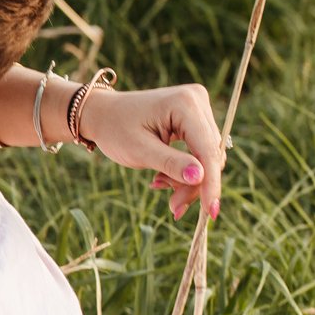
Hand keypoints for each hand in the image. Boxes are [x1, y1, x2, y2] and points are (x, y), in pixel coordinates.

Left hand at [83, 82, 225, 220]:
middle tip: (174, 208)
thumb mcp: (139, 151)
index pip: (207, 150)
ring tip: (158, 183)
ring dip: (187, 180)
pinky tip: (162, 176)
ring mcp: (198, 108)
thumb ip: (171, 164)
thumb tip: (201, 178)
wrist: (102, 114)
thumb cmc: (115, 129)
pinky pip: (199, 152)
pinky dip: (184, 170)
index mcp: (185, 104)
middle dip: (194, 185)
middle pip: (209, 155)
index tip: (211, 213)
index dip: (211, 183)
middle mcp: (197, 100)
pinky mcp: (195, 118)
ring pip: (207, 157)